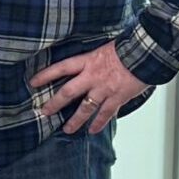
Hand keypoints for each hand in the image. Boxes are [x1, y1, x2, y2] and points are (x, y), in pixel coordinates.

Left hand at [30, 42, 151, 134]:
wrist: (145, 53)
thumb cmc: (127, 48)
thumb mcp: (103, 49)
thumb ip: (92, 59)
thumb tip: (84, 64)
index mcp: (87, 61)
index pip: (61, 68)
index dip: (46, 75)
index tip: (33, 82)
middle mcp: (92, 76)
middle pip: (68, 92)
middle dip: (55, 103)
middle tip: (45, 112)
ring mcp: (105, 89)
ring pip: (85, 108)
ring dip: (75, 120)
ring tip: (67, 129)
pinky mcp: (118, 98)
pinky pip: (106, 113)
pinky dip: (99, 123)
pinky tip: (93, 130)